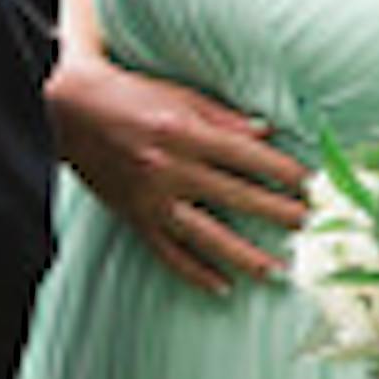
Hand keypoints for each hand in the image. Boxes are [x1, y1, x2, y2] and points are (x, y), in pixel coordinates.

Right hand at [48, 52, 305, 294]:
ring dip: (244, 255)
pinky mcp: (133, 216)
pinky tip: (222, 285)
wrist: (66, 109)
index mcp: (183, 132)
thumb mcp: (176, 93)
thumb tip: (266, 133)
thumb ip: (221, 116)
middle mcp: (169, 167)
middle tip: (310, 225)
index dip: (283, 170)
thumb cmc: (126, 93)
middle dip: (277, 212)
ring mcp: (150, 197)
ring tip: (277, 271)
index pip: (246, 156)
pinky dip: (194, 271)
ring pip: (205, 234)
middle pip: (235, 196)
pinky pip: (167, 251)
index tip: (312, 183)